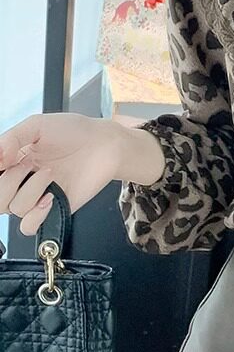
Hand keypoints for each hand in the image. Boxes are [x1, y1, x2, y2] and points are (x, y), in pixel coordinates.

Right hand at [0, 113, 125, 235]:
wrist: (105, 144)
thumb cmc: (73, 132)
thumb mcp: (36, 126)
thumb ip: (11, 139)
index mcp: (10, 161)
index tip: (7, 162)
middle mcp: (20, 181)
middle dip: (8, 181)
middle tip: (27, 163)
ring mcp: (36, 196)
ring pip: (13, 209)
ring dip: (30, 189)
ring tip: (50, 171)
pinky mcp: (54, 209)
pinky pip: (30, 226)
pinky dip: (36, 214)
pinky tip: (50, 197)